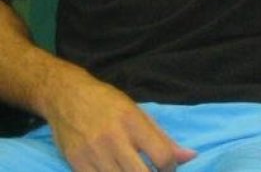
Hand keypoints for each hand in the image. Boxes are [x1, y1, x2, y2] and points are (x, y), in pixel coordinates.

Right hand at [44, 69, 196, 171]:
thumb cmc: (108, 103)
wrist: (67, 97)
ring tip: (136, 170)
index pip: (161, 154)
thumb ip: (163, 138)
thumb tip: (191, 156)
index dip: (171, 168)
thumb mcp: (139, 113)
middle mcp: (114, 138)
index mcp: (134, 122)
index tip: (169, 168)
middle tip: (154, 171)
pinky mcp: (77, 164)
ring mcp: (94, 153)